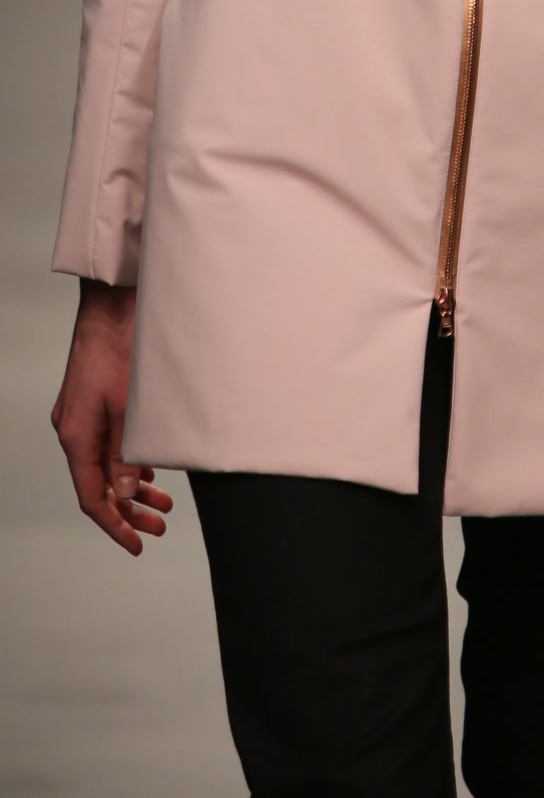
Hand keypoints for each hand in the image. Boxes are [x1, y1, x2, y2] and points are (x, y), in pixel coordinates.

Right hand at [51, 280, 173, 554]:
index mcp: (76, 435)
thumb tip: (128, 492)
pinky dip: (127, 463)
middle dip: (127, 510)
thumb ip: (127, 453)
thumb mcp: (130, 408)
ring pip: (105, 466)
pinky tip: (150, 473)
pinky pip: (108, 445)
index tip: (135, 544)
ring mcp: (82, 416)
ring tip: (162, 505)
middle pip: (98, 484)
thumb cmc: (122, 349)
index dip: (114, 524)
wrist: (113, 305)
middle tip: (158, 527)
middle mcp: (74, 429)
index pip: (91, 496)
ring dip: (131, 487)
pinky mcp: (95, 402)